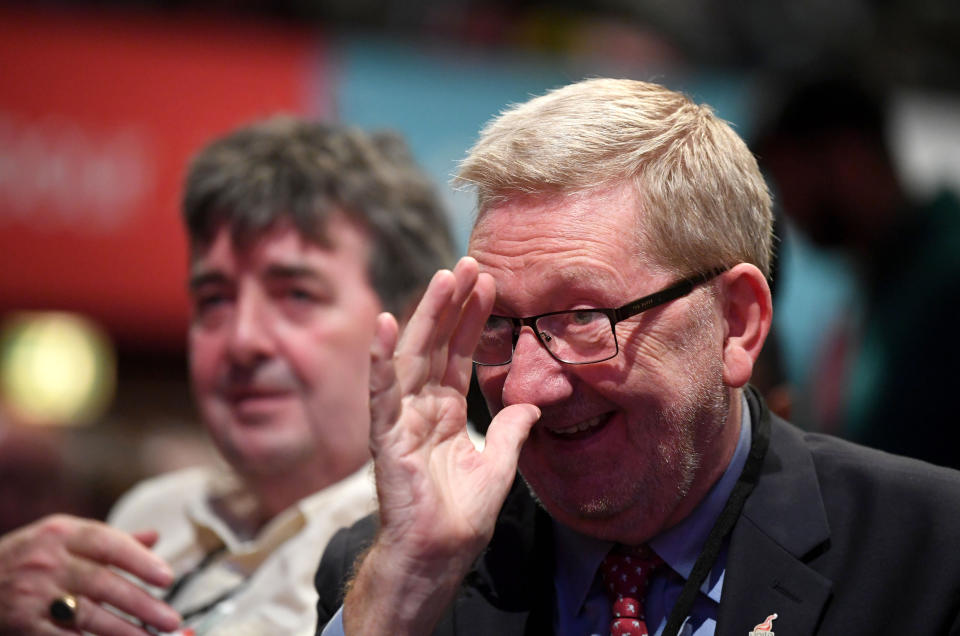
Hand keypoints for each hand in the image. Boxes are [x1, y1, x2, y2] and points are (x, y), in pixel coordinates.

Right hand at [0, 514, 180, 634]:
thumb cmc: (28, 559)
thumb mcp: (62, 540)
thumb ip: (108, 541)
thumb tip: (154, 538)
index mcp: (62, 534)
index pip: (108, 543)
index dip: (140, 560)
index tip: (167, 577)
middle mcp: (47, 561)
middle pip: (102, 582)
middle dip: (141, 603)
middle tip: (171, 619)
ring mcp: (32, 595)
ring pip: (86, 615)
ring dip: (124, 631)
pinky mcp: (23, 624)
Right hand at [343, 257, 539, 634]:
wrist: (437, 556)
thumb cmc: (459, 518)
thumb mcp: (499, 467)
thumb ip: (513, 432)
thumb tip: (532, 406)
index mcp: (445, 413)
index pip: (460, 354)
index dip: (473, 319)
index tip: (488, 282)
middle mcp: (420, 408)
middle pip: (436, 345)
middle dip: (452, 304)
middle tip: (468, 262)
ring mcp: (400, 420)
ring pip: (413, 357)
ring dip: (426, 316)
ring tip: (443, 277)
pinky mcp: (386, 438)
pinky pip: (382, 394)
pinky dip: (380, 360)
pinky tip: (384, 325)